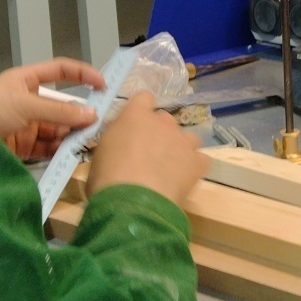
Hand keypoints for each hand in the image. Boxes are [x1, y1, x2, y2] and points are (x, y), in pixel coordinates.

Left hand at [0, 58, 104, 159]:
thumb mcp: (26, 105)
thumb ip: (59, 111)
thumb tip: (91, 115)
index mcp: (27, 80)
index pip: (60, 71)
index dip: (82, 74)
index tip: (103, 84)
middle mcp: (29, 101)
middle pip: (62, 106)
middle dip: (80, 114)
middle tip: (100, 124)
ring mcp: (26, 124)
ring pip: (57, 128)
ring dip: (72, 134)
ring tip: (88, 142)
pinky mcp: (22, 146)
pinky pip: (47, 147)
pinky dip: (60, 150)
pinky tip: (72, 154)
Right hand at [87, 90, 206, 204]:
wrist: (133, 202)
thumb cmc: (107, 178)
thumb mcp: (100, 153)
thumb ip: (115, 139)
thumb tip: (120, 142)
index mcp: (136, 115)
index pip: (144, 98)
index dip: (141, 111)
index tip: (134, 126)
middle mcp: (163, 122)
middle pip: (165, 120)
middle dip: (158, 134)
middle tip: (147, 155)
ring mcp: (183, 141)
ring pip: (187, 137)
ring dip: (179, 148)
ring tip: (168, 168)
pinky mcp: (197, 162)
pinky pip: (200, 159)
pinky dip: (193, 166)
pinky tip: (183, 179)